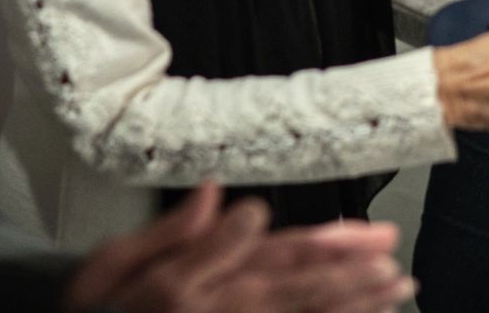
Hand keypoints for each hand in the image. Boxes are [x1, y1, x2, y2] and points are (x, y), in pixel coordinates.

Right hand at [65, 184, 411, 312]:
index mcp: (183, 280)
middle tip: (390, 255)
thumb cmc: (93, 309)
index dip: (303, 240)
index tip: (350, 230)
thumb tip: (211, 188)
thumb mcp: (110, 264)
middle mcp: (212, 310)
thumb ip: (167, 232)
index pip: (251, 252)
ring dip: (350, 303)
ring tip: (395, 287)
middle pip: (288, 286)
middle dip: (344, 269)